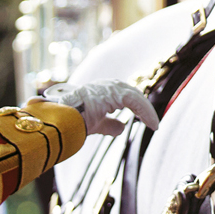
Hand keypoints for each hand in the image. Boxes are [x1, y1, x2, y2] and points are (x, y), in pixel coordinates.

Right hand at [42, 79, 158, 135]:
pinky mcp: (112, 94)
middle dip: (142, 106)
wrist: (60, 121)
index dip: (134, 105)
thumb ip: (109, 124)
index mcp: (98, 91)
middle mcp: (103, 86)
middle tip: (151, 120)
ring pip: (134, 95)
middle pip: (130, 92)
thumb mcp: (95, 123)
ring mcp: (107, 88)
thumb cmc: (71, 122)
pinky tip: (152, 124)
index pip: (121, 94)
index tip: (143, 118)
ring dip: (145, 110)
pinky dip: (145, 112)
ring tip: (154, 124)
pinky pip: (135, 101)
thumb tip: (122, 128)